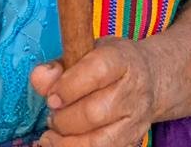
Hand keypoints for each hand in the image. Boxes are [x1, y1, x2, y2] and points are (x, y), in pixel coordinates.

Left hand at [31, 37, 166, 146]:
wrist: (151, 78)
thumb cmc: (113, 64)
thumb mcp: (88, 52)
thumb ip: (60, 65)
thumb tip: (40, 77)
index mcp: (123, 60)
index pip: (98, 71)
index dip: (69, 86)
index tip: (51, 97)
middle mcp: (134, 91)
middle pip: (94, 112)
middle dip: (63, 119)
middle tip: (53, 115)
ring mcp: (136, 120)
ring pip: (98, 142)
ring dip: (66, 142)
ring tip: (53, 134)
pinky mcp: (132, 141)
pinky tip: (64, 143)